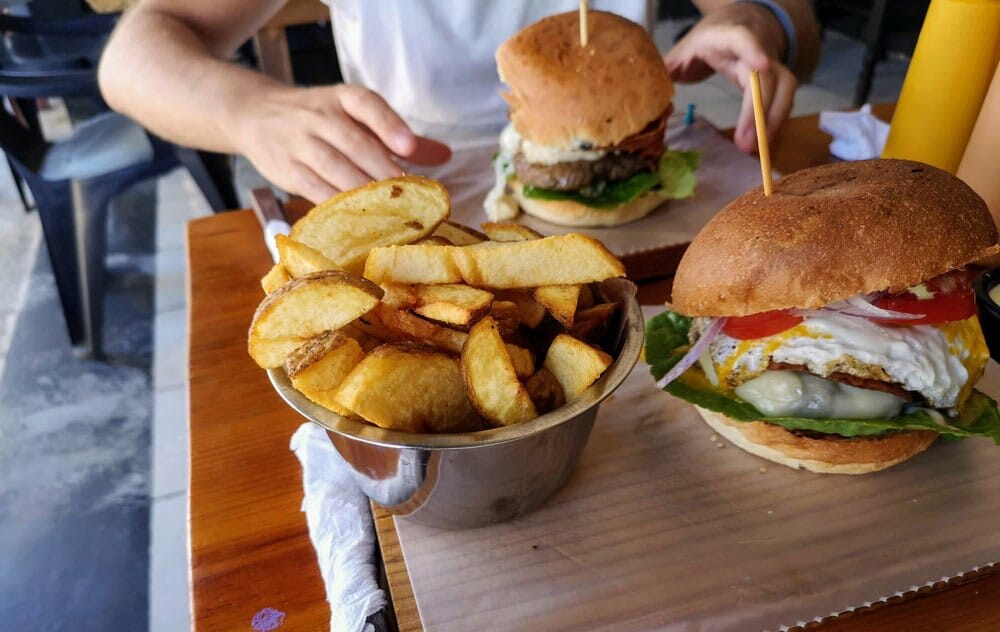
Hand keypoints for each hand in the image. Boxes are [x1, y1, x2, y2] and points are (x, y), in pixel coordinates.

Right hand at [230, 84, 450, 201]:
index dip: (388, 123)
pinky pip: (315, 190)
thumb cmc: (320, 119)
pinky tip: (360, 219)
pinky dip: (338, 206)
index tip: (409, 146)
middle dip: (384, 170)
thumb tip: (446, 155)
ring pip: (335, 168)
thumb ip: (398, 136)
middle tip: (411, 196)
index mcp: (343, 98)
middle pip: (355, 143)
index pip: (366, 104)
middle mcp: (320, 116)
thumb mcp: (354, 115)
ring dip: (364, 191)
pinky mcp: (287, 170)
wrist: (255, 114)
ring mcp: (300, 143)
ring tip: (391, 211)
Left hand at [663, 3, 796, 153]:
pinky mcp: (778, 82)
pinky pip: (783, 103)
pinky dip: (775, 126)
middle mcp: (757, 47)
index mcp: (728, 35)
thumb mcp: (684, 49)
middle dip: (759, 110)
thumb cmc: (710, 39)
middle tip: (746, 144)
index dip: (753, 50)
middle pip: (768, 76)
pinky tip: (764, 147)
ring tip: (758, 152)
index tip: (761, 65)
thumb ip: (668, 69)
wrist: (744, 23)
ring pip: (785, 90)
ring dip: (773, 122)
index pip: (744, 38)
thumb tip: (648, 95)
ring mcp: (772, 64)